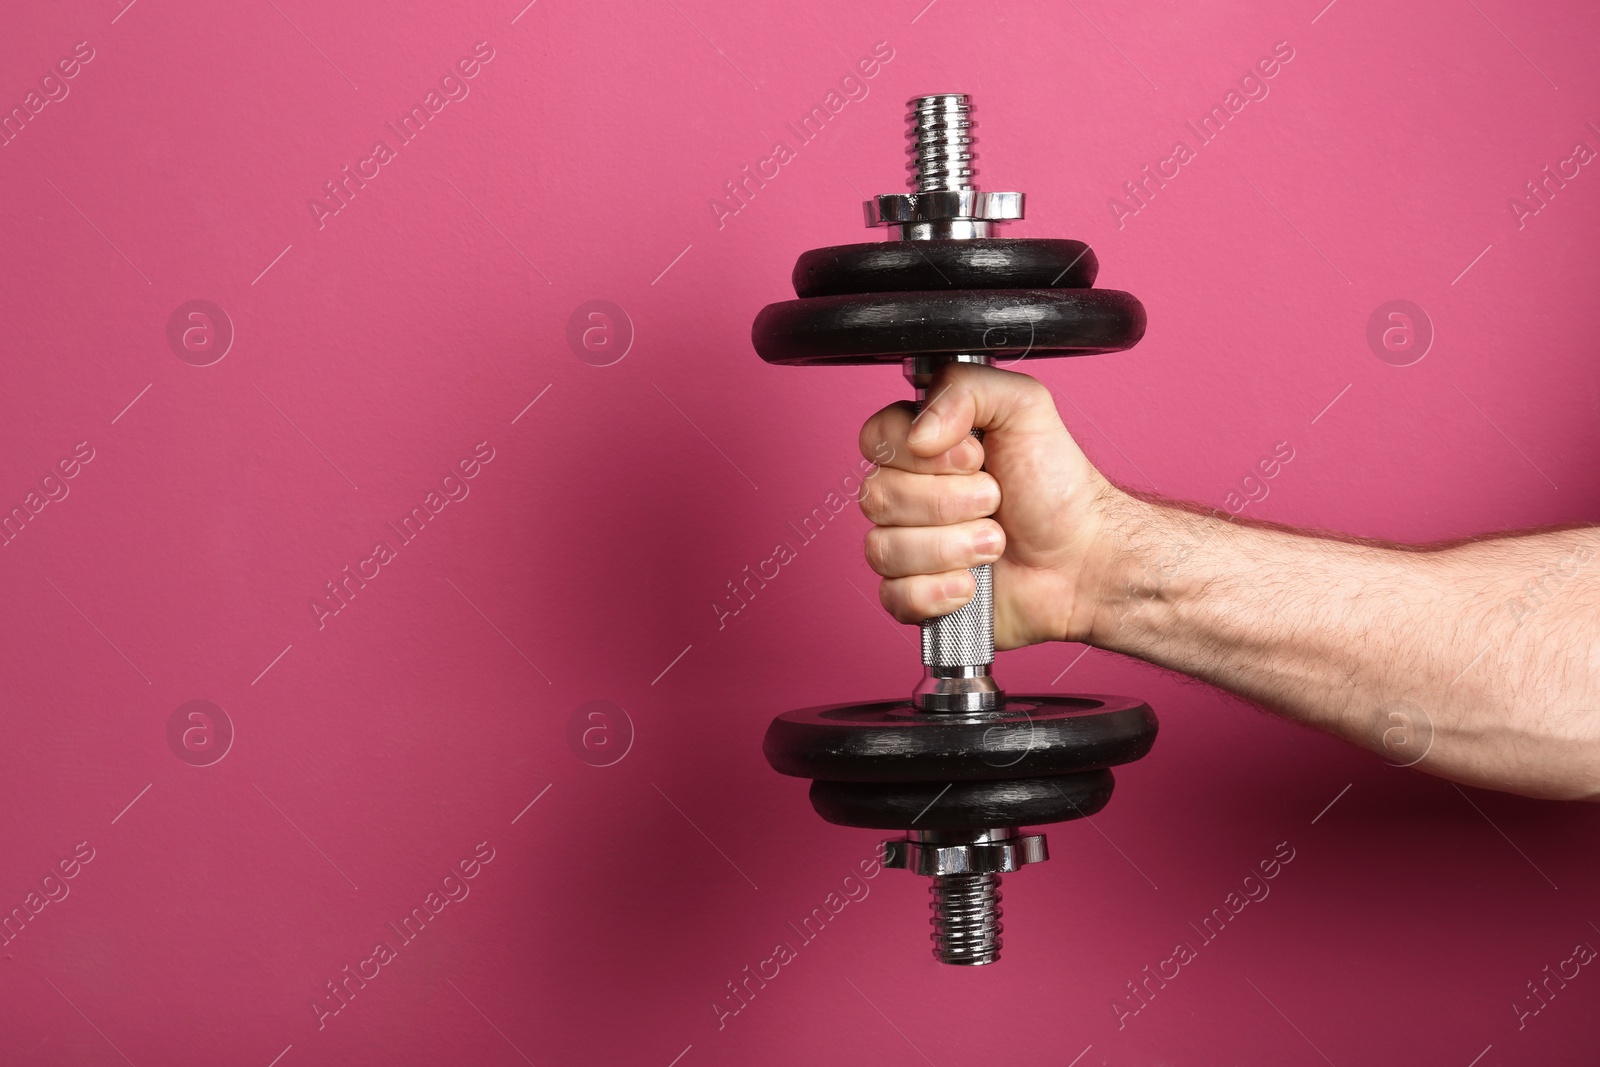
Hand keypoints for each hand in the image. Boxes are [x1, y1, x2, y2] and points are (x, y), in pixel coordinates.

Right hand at [858, 362, 1125, 648]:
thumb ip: (967, 388)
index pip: (876, 438)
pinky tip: (973, 583)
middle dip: (951, 503)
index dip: (923, 454)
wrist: (1084, 558)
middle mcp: (908, 495)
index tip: (974, 457)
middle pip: (878, 497)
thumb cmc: (1057, 488)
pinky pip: (894, 596)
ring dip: (953, 547)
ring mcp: (908, 547)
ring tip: (995, 543)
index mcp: (923, 447)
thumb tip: (919, 430)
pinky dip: (939, 591)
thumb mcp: (1026, 409)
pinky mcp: (915, 596)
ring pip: (884, 549)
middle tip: (996, 501)